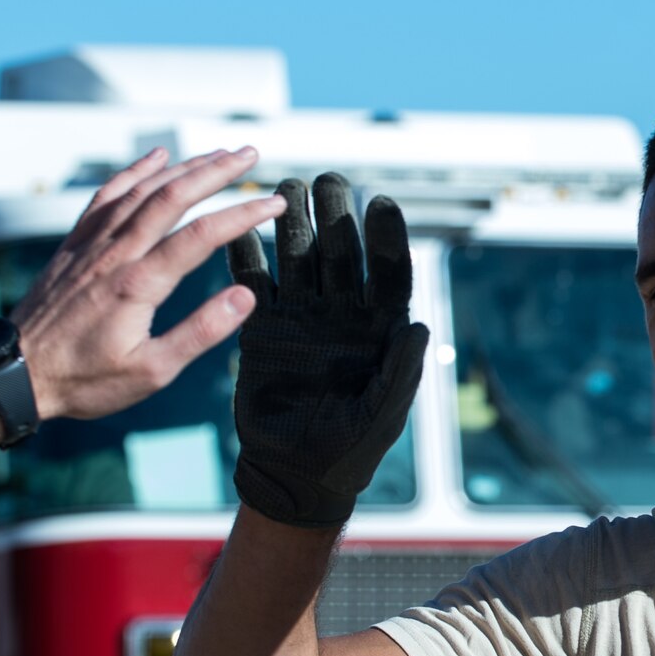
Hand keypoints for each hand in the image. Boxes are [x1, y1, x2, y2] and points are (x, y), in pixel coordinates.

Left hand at [13, 147, 284, 419]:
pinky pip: (108, 195)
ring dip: (184, 167)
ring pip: (143, 189)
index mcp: (138, 284)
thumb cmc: (83, 380)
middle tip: (251, 155)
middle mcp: (114, 253)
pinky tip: (155, 159)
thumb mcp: (150, 372)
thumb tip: (244, 298)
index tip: (273, 203)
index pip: (202, 235)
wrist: (14, 373)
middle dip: (217, 171)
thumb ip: (199, 332)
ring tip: (218, 154)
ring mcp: (91, 243)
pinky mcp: (75, 244)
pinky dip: (135, 171)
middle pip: (173, 196)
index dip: (243, 214)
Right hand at [228, 173, 428, 526]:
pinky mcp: (263, 327)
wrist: (296, 473)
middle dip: (335, 215)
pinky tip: (236, 228)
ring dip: (292, 222)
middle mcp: (343, 313)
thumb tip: (419, 327)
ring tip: (287, 187)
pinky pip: (254, 284)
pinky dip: (245, 257)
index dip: (387, 239)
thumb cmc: (351, 451)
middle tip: (327, 182)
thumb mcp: (382, 417)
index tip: (380, 203)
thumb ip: (401, 373)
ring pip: (298, 257)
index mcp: (380, 328)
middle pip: (342, 253)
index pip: (389, 273)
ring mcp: (302, 316)